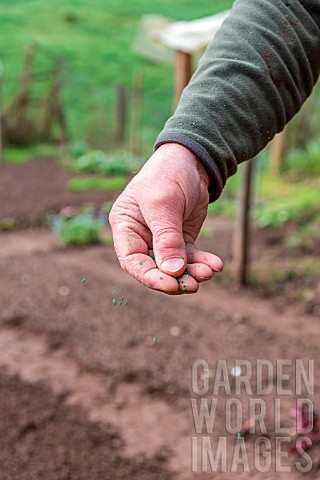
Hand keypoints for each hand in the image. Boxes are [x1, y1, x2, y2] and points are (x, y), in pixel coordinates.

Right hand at [109, 143, 222, 293]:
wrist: (192, 160)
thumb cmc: (168, 174)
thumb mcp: (164, 203)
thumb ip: (167, 237)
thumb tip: (173, 272)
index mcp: (125, 226)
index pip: (132, 260)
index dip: (149, 276)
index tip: (172, 284)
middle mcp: (141, 237)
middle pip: (154, 268)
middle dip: (175, 279)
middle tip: (195, 284)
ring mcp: (161, 240)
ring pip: (174, 267)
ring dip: (191, 273)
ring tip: (209, 272)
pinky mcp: (180, 240)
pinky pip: (189, 258)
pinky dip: (201, 263)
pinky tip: (215, 264)